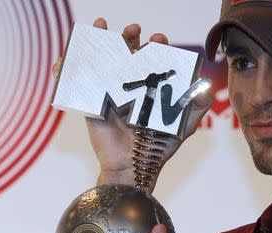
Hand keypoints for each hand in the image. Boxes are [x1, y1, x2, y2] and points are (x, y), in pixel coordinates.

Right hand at [52, 18, 212, 192]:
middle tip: (133, 30)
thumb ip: (198, 105)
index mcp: (152, 87)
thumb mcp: (185, 125)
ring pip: (105, 59)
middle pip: (129, 53)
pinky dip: (69, 65)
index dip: (156, 45)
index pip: (154, 59)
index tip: (158, 40)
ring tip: (101, 26)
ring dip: (101, 40)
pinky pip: (79, 80)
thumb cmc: (160, 147)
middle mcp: (132, 86)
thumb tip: (204, 86)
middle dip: (130, 37)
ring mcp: (111, 92)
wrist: (133, 167)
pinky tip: (67, 56)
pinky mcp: (93, 101)